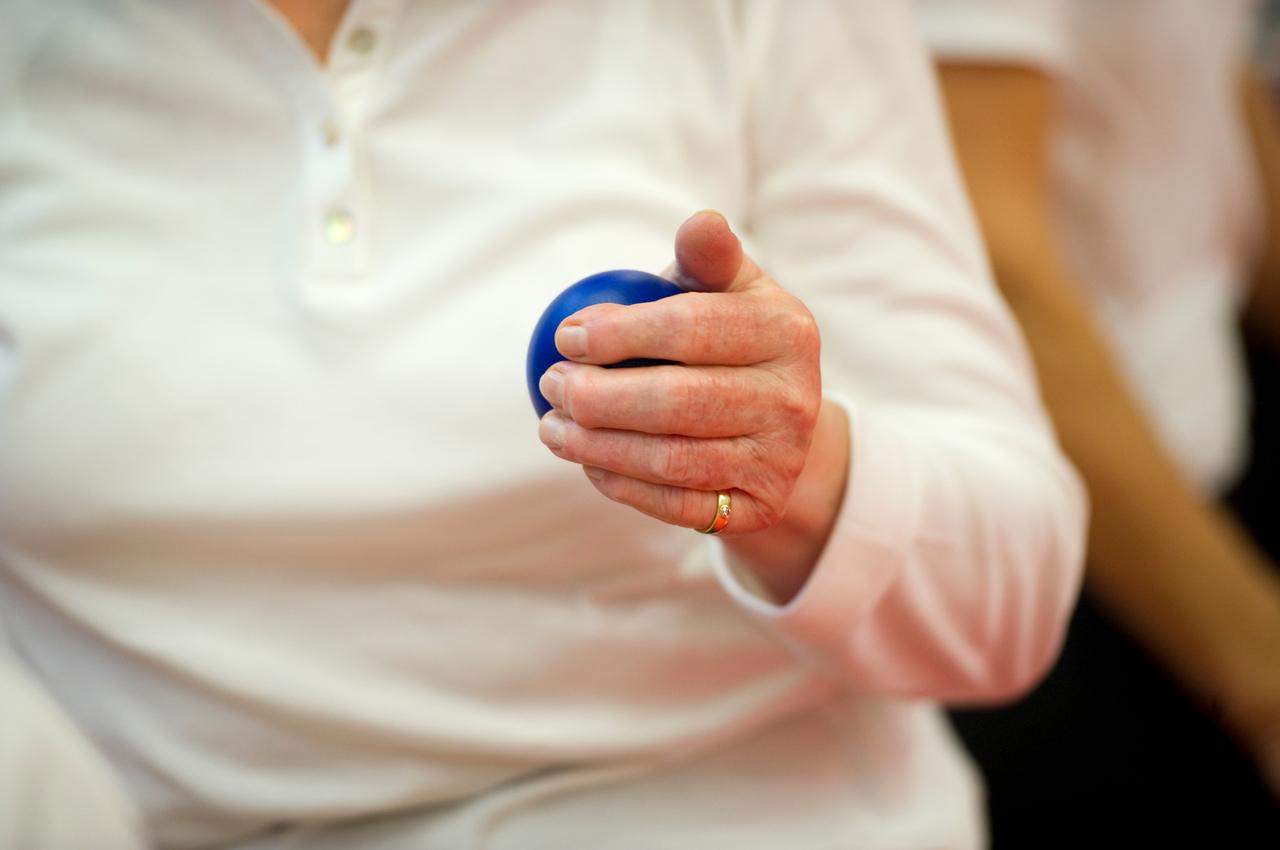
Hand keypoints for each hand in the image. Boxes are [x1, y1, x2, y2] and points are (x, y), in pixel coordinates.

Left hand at [537, 211, 822, 535]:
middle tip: (551, 385)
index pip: (691, 328)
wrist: (776, 423)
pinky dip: (623, 486)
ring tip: (553, 428)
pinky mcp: (758, 508)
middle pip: (678, 401)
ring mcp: (780, 460)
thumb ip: (707, 258)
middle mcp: (795, 399)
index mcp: (788, 330)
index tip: (565, 336)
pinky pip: (678, 505)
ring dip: (597, 447)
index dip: (619, 333)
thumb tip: (700, 222)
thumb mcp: (726, 290)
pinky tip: (588, 464)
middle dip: (598, 397)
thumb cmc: (730, 338)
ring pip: (671, 459)